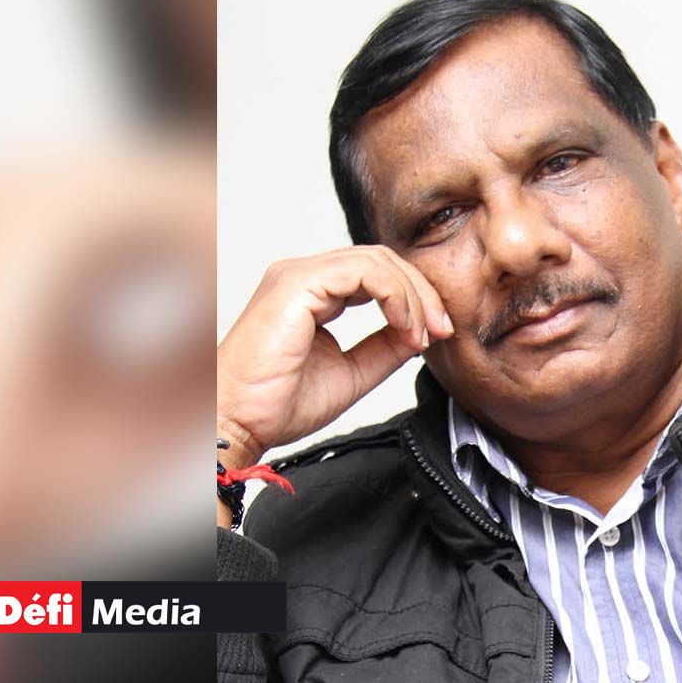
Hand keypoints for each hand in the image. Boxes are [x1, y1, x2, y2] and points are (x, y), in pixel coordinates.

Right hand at [216, 245, 452, 468]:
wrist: (238, 423)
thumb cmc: (276, 405)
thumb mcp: (352, 373)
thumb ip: (385, 348)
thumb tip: (422, 332)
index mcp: (313, 293)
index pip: (377, 274)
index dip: (414, 298)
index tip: (436, 333)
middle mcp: (303, 276)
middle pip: (382, 259)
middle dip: (421, 292)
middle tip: (442, 329)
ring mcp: (297, 275)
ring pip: (377, 260)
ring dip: (412, 295)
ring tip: (424, 332)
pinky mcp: (296, 284)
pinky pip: (364, 271)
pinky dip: (395, 296)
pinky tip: (405, 325)